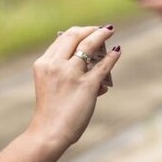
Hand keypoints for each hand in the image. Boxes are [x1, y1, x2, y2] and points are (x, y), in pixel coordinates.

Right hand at [29, 25, 119, 149]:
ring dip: (100, 35)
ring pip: (89, 46)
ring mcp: (71, 74)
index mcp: (43, 64)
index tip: (86, 31)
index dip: (76, 32)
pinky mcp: (87, 85)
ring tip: (109, 31)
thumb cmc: (51, 113)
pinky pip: (103, 66)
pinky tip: (117, 51)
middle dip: (88, 29)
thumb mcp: (51, 87)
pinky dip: (112, 56)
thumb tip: (98, 77)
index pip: (61, 40)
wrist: (50, 132)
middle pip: (74, 36)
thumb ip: (66, 76)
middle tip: (99, 29)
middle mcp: (56, 65)